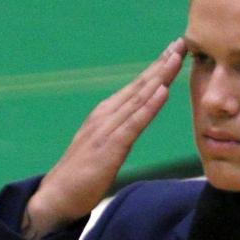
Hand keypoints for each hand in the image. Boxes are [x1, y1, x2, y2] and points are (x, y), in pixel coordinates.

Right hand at [24, 36, 187, 233]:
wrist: (57, 196)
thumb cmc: (81, 176)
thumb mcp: (104, 148)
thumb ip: (118, 133)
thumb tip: (133, 126)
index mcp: (106, 114)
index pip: (136, 87)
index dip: (156, 68)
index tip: (175, 51)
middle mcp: (106, 115)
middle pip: (140, 85)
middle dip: (161, 63)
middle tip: (182, 43)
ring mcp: (107, 129)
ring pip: (139, 98)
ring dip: (159, 76)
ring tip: (176, 58)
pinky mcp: (110, 147)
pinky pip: (134, 123)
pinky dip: (149, 106)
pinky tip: (163, 91)